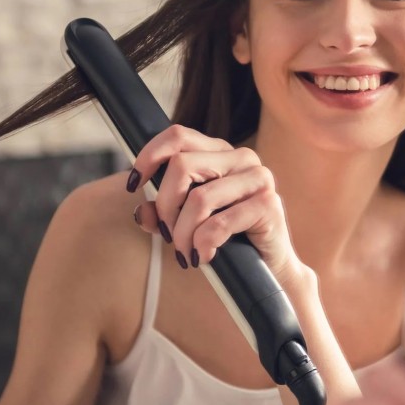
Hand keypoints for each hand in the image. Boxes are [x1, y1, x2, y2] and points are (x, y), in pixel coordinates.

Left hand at [127, 125, 305, 284]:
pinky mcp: (267, 204)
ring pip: (198, 198)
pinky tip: (206, 256)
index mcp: (221, 152)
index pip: (178, 136)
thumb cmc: (229, 239)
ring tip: (186, 253)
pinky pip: (219, 223)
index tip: (134, 184)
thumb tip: (139, 212)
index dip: (150, 156)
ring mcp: (258, 178)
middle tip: (168, 234)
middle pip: (182, 165)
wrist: (270, 268)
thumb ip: (163, 214)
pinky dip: (203, 245)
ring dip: (184, 234)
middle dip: (166, 206)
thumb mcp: (188, 222)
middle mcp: (242, 158)